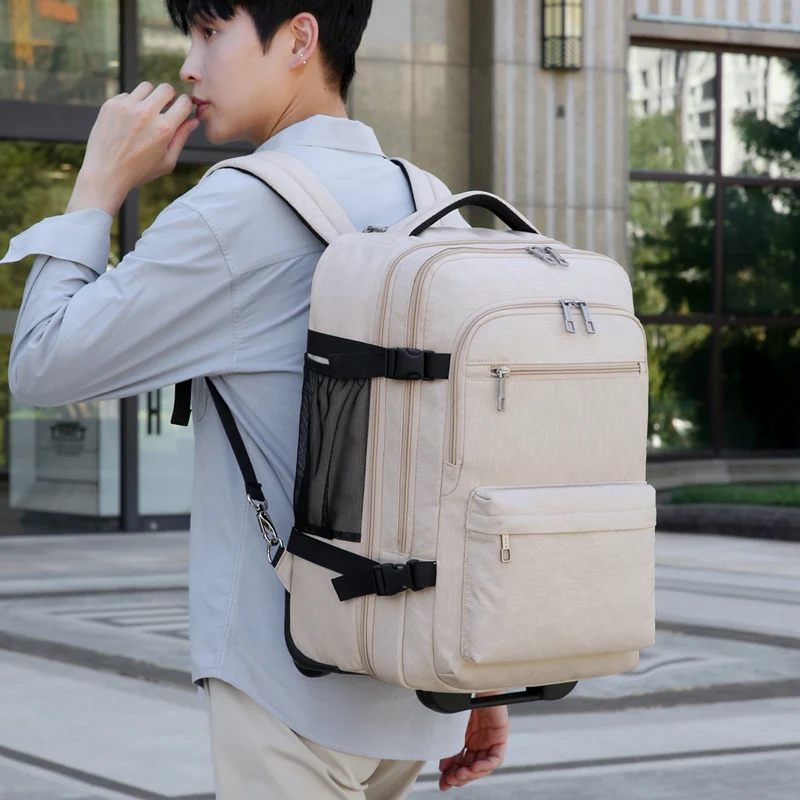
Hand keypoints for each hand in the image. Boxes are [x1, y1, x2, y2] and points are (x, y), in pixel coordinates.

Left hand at [66, 82, 198, 216]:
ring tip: (144, 115)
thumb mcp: (167, 161)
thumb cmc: (139, 171)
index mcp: (163, 129)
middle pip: (166, 88)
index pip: (184, 102)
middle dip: (168, 97)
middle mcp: (146, 113)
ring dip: (149, 98)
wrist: (105, 173)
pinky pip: (127, 95)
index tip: (181, 110)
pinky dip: (130, 104)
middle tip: (164, 109)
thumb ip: (181, 138)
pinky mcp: (111, 104)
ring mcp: (126, 106)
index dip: (185, 105)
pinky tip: (127, 122)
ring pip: (146, 87)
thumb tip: (194, 121)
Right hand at [438, 696, 508, 791]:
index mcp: (466, 739)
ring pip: (484, 766)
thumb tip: (443, 768)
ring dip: (472, 774)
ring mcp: (490, 740)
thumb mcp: (453, 726)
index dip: (452, 774)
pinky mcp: (500, 736)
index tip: (443, 782)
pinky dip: (486, 765)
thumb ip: (450, 745)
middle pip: (472, 767)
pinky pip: (496, 757)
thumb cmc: (463, 698)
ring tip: (461, 775)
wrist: (474, 682)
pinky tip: (475, 767)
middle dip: (461, 777)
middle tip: (450, 781)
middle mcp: (479, 742)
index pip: (461, 762)